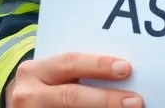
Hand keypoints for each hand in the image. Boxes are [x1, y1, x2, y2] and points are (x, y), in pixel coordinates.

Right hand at [5, 53, 142, 107]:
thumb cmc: (43, 87)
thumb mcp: (50, 74)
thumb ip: (74, 71)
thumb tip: (121, 72)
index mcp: (34, 71)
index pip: (70, 64)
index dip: (98, 66)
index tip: (126, 68)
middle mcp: (28, 95)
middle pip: (72, 96)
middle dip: (106, 99)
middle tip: (135, 101)